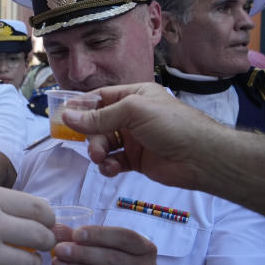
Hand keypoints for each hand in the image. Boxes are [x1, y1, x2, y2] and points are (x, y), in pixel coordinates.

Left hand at [51, 225, 158, 264]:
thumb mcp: (106, 249)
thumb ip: (82, 238)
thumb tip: (57, 229)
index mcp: (145, 248)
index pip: (125, 237)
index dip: (99, 234)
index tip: (76, 234)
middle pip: (112, 258)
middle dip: (82, 253)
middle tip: (59, 250)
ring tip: (57, 264)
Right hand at [60, 82, 220, 189]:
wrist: (201, 158)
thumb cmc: (171, 125)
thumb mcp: (133, 112)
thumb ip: (99, 117)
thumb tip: (66, 116)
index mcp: (134, 96)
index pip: (101, 98)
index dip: (81, 106)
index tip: (63, 117)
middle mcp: (133, 116)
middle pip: (98, 123)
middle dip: (91, 135)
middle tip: (92, 146)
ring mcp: (134, 139)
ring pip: (104, 143)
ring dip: (98, 151)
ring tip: (102, 159)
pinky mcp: (136, 160)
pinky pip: (113, 161)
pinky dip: (108, 165)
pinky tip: (111, 169)